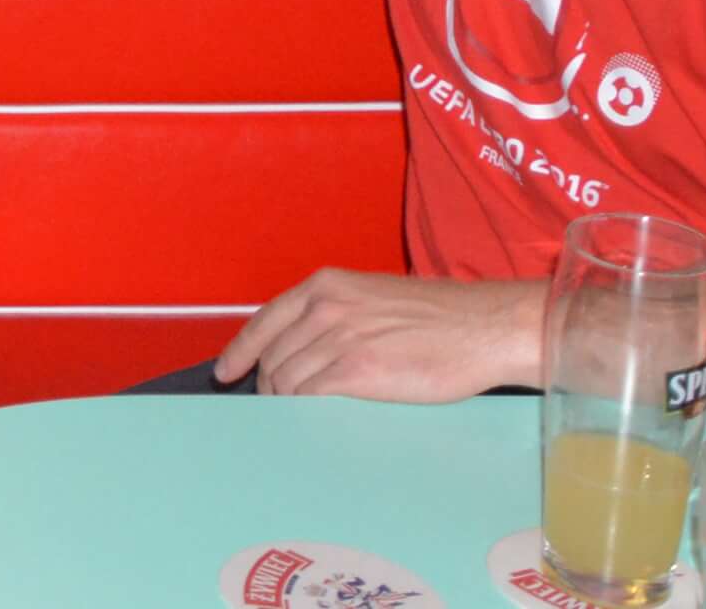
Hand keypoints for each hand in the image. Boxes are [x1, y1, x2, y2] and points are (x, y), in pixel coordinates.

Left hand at [209, 268, 538, 400]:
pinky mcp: (357, 371)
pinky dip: (303, 409)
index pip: (264, 321)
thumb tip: (303, 347)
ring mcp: (339, 339)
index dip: (239, 350)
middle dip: (266, 383)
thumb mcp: (372, 299)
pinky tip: (309, 418)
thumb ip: (335, 316)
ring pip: (287, 378)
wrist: (480, 328)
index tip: (225, 371)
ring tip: (292, 415)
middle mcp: (324, 308)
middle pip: (273, 355)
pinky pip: (310, 395)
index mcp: (325, 286)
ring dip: (284, 401)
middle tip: (271, 404)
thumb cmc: (437, 318)